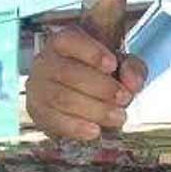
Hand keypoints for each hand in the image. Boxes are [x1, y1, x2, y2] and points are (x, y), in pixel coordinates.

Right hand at [26, 25, 147, 139]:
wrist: (82, 99)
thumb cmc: (104, 76)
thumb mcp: (124, 66)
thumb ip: (133, 68)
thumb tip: (133, 83)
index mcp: (63, 43)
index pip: (69, 40)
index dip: (91, 52)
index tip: (112, 64)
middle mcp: (45, 62)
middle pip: (68, 73)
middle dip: (101, 87)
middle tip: (125, 98)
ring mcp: (38, 87)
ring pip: (62, 98)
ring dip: (94, 109)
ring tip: (119, 117)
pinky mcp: (37, 111)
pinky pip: (53, 120)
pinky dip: (75, 127)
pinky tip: (95, 131)